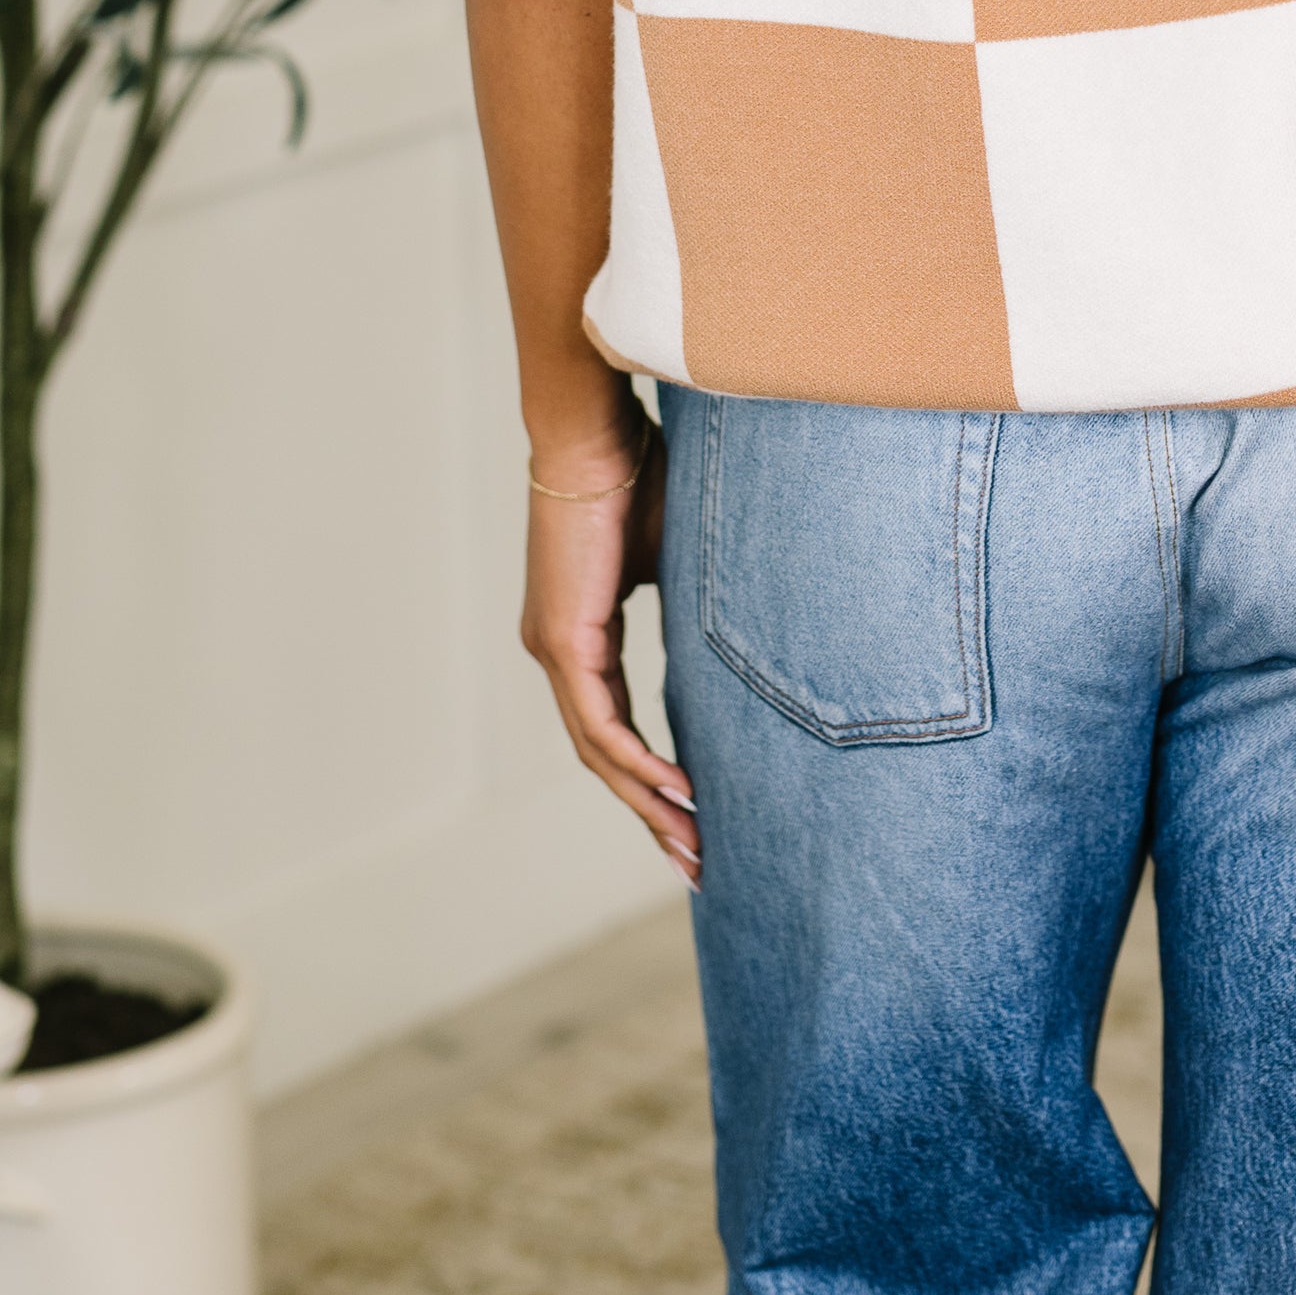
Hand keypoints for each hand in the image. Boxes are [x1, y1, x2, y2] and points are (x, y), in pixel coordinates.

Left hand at [520, 423, 699, 882]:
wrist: (598, 431)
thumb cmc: (642, 475)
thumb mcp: (678, 557)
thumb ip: (694, 604)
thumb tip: (741, 628)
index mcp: (579, 632)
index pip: (613, 725)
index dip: (650, 775)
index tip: (693, 814)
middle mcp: (557, 650)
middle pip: (604, 754)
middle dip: (652, 814)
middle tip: (696, 863)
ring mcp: (554, 649)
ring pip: (600, 751)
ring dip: (649, 802)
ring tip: (694, 844)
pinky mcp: (562, 640)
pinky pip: (600, 723)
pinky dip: (637, 763)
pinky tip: (676, 794)